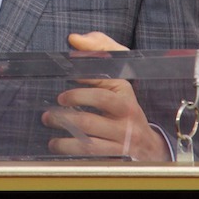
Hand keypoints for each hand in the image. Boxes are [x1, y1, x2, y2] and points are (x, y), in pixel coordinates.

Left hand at [41, 31, 168, 161]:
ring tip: (50, 130)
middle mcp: (127, 117)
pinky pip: (92, 158)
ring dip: (64, 138)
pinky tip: (57, 146)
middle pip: (94, 114)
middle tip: (48, 114)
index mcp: (124, 93)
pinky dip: (71, 152)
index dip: (81, 87)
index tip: (64, 87)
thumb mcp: (116, 78)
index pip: (104, 86)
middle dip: (67, 113)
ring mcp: (123, 140)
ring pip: (90, 142)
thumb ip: (99, 51)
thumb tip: (74, 39)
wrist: (149, 146)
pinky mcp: (118, 159)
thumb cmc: (123, 106)